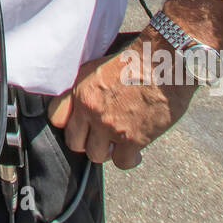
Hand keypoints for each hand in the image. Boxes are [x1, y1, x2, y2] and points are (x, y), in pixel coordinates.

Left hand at [46, 32, 198, 168]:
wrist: (165, 62)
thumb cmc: (138, 59)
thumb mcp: (101, 66)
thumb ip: (87, 86)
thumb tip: (84, 104)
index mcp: (81, 89)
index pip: (57, 117)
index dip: (70, 124)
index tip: (81, 125)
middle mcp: (91, 109)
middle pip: (74, 142)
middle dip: (87, 142)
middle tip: (101, 138)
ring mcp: (109, 126)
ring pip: (96, 155)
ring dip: (107, 151)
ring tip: (119, 143)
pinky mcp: (131, 139)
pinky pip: (122, 162)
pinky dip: (129, 159)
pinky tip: (136, 151)